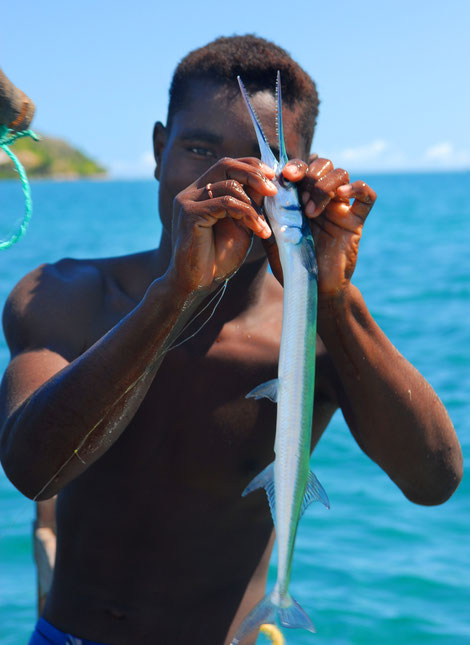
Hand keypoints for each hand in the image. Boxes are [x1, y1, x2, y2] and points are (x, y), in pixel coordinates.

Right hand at [167, 157, 275, 294]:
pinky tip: (258, 230)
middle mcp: (192, 193)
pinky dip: (247, 214)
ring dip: (253, 206)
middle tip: (274, 190)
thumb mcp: (240, 226)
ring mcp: (188, 202)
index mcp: (201, 192)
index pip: (227, 166)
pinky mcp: (190, 214)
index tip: (272, 176)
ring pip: (229, 186)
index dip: (251, 166)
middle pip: (225, 165)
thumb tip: (268, 184)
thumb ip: (248, 205)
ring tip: (265, 226)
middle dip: (254, 174)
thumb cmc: (217, 258)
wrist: (197, 284)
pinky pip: (225, 203)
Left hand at [280, 157, 376, 297]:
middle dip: (309, 174)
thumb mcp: (273, 240)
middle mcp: (321, 198)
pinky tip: (343, 195)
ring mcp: (340, 208)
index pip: (301, 169)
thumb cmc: (292, 265)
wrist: (313, 289)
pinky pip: (367, 196)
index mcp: (300, 198)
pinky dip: (358, 188)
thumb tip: (255, 191)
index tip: (286, 176)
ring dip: (325, 186)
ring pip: (342, 174)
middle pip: (323, 164)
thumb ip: (266, 217)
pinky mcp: (355, 221)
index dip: (295, 166)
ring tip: (311, 212)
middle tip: (300, 201)